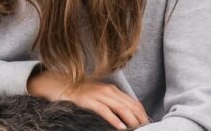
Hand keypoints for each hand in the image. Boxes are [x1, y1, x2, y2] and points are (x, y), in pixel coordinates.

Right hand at [27, 70, 147, 128]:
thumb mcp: (100, 95)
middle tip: (146, 128)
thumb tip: (125, 114)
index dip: (142, 113)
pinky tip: (121, 127)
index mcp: (113, 90)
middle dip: (140, 118)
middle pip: (130, 105)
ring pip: (121, 108)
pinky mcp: (90, 101)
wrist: (63, 85)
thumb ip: (112, 102)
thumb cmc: (82, 93)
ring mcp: (100, 95)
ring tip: (138, 128)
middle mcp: (109, 91)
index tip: (147, 122)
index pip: (133, 102)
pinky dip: (115, 119)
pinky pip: (105, 111)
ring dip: (131, 119)